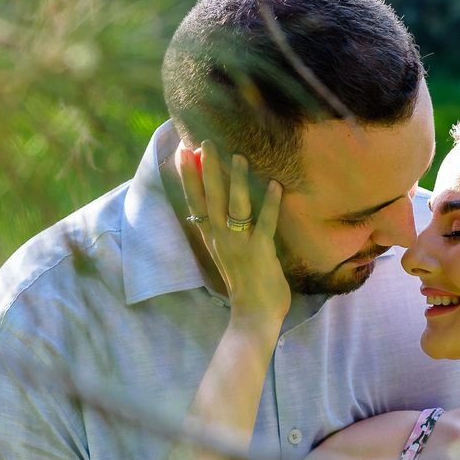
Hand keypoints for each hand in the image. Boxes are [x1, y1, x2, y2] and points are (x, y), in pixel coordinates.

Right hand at [180, 142, 288, 325]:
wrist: (253, 317)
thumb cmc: (245, 284)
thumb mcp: (228, 254)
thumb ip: (225, 232)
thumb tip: (226, 209)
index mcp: (212, 238)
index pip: (195, 202)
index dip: (189, 177)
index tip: (184, 152)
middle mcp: (221, 239)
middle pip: (210, 198)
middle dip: (207, 169)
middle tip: (205, 142)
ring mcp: (239, 245)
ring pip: (235, 207)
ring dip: (236, 181)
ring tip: (239, 157)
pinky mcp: (260, 252)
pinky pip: (265, 223)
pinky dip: (270, 204)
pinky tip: (275, 185)